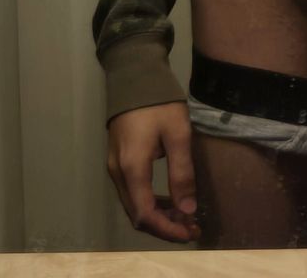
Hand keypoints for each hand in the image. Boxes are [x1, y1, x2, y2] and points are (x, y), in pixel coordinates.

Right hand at [107, 101, 200, 242]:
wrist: (133, 74)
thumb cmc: (158, 101)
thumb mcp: (178, 133)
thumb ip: (182, 172)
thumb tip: (188, 209)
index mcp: (132, 168)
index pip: (146, 215)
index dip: (167, 229)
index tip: (190, 232)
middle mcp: (118, 173)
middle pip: (137, 214)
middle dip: (164, 226)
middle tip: (192, 227)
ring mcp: (114, 166)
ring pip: (133, 204)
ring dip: (158, 214)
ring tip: (185, 216)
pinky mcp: (117, 159)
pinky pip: (131, 191)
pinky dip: (150, 200)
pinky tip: (169, 198)